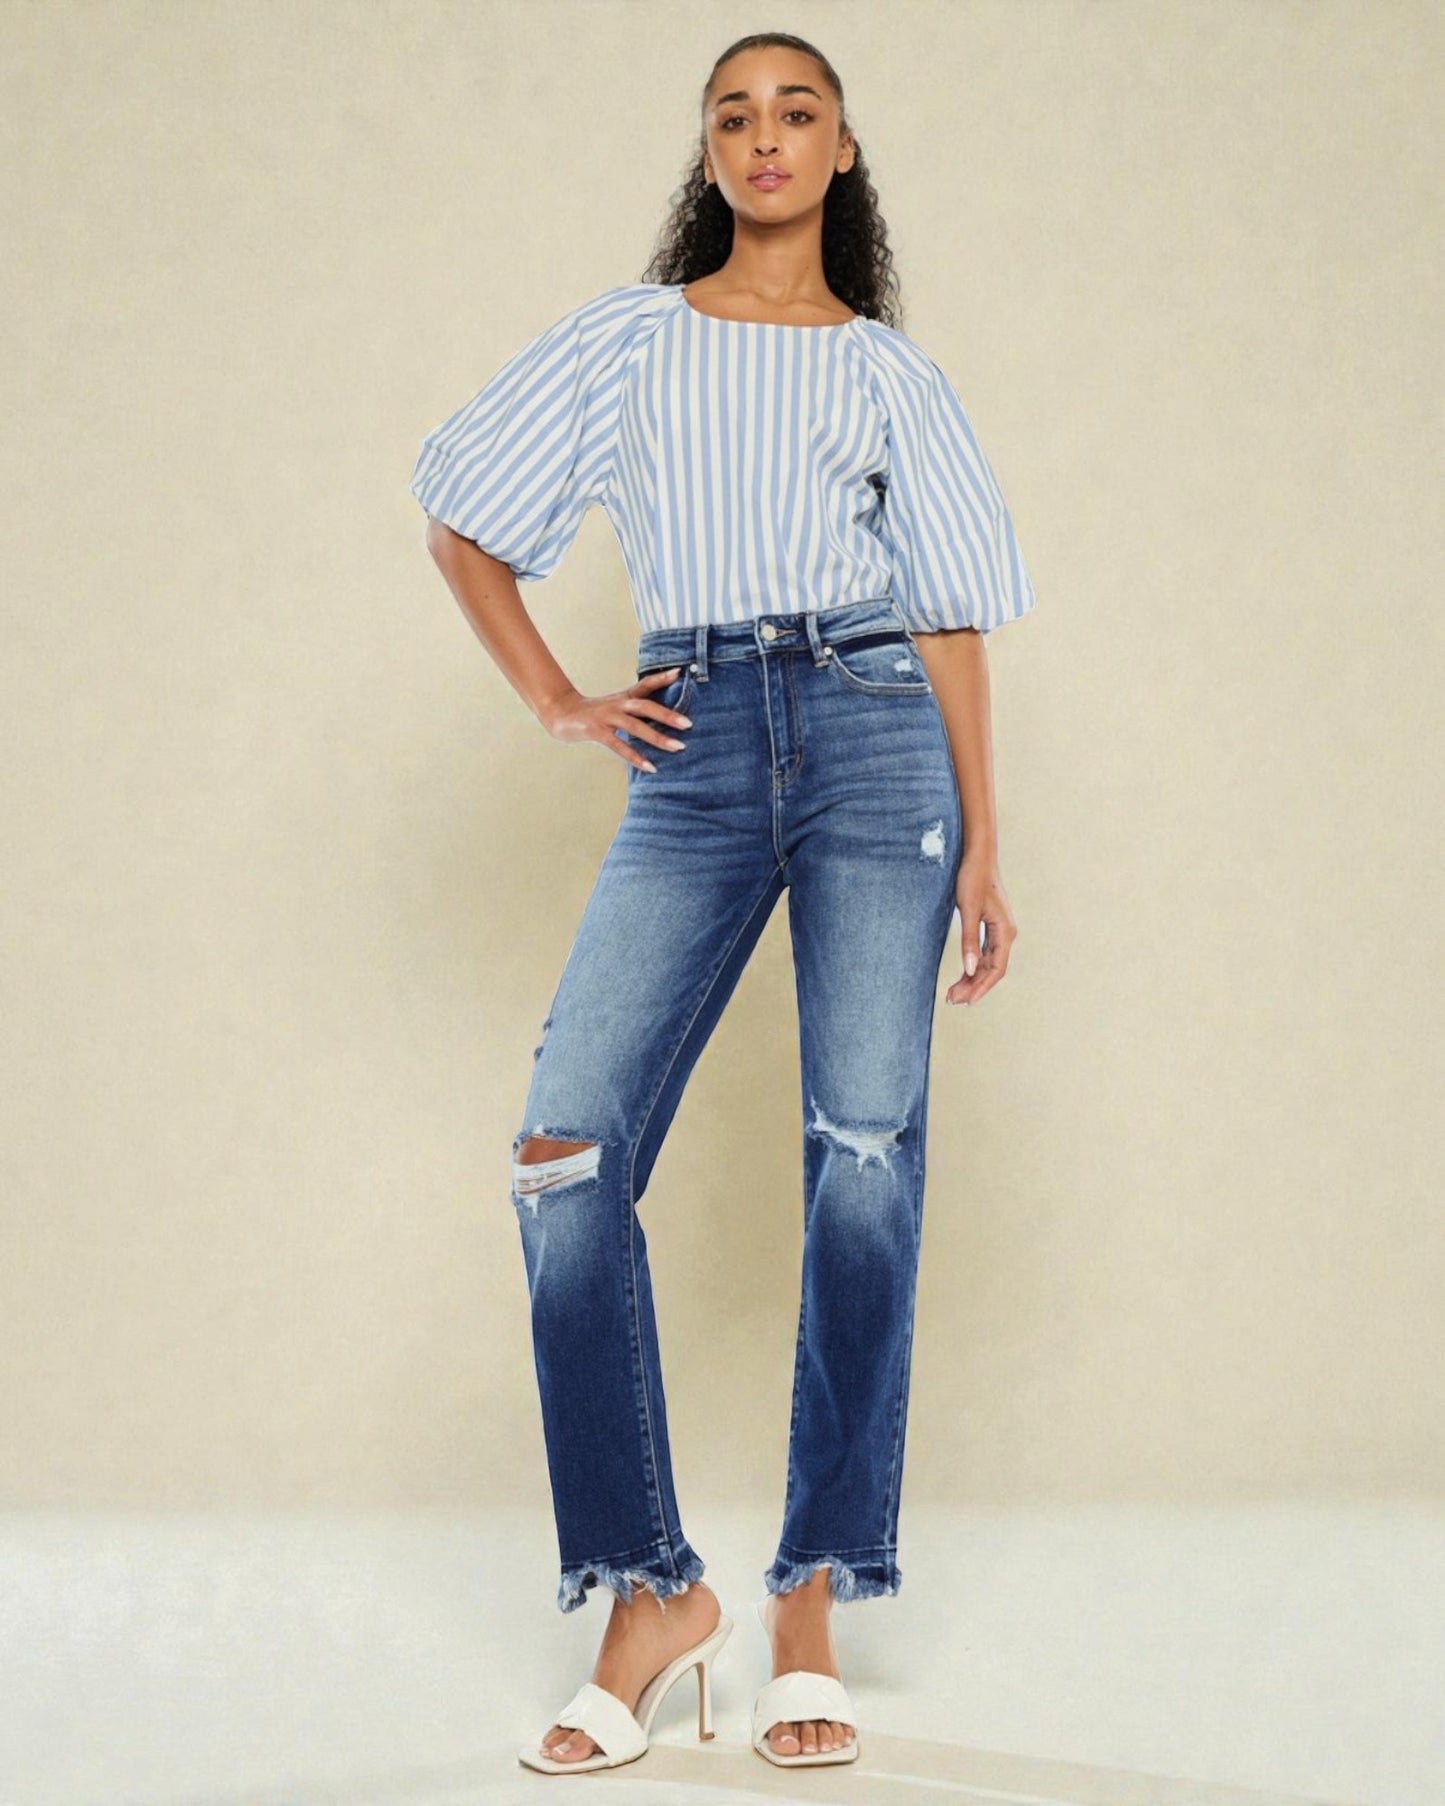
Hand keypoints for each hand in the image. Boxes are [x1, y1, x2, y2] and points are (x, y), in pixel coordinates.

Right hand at [541, 667, 691, 771]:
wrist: (561, 714)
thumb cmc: (594, 713)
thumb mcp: (615, 706)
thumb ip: (635, 708)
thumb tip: (660, 716)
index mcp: (624, 697)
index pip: (645, 685)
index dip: (661, 678)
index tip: (680, 672)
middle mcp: (618, 704)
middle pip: (645, 706)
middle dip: (668, 715)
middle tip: (689, 724)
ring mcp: (607, 717)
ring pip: (636, 727)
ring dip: (658, 737)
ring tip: (678, 747)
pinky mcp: (596, 731)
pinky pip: (619, 745)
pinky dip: (636, 757)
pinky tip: (650, 766)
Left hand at [946, 850, 1017, 1006]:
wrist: (978, 856)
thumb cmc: (973, 878)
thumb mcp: (968, 909)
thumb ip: (969, 940)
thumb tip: (970, 969)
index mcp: (1005, 931)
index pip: (996, 968)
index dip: (982, 987)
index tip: (966, 1001)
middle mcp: (1007, 933)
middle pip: (992, 969)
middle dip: (974, 987)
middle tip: (952, 1000)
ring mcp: (1000, 931)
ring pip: (988, 963)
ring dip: (973, 978)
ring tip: (954, 993)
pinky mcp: (991, 926)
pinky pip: (985, 953)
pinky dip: (974, 966)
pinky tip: (963, 975)